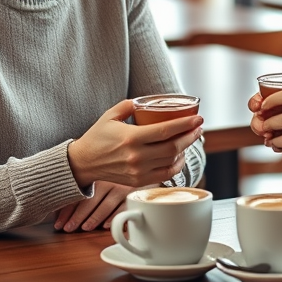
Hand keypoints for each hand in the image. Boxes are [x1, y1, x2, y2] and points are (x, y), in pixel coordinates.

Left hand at [55, 180, 132, 232]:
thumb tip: (58, 212)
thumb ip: (81, 193)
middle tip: (68, 228)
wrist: (138, 166)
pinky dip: (114, 217)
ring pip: (106, 204)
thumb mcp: (97, 181)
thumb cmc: (114, 179)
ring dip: (94, 217)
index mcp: (95, 177)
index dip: (66, 210)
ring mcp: (122, 188)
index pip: (77, 195)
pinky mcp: (135, 196)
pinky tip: (106, 225)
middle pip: (90, 200)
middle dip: (77, 216)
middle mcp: (108, 181)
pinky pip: (124, 208)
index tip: (58, 224)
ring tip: (85, 227)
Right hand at [67, 99, 202, 189]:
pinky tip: (179, 155)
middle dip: (190, 136)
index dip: (185, 125)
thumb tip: (147, 101)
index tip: (198, 119)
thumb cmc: (96, 137)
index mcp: (131, 138)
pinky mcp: (138, 181)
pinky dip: (176, 165)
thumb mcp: (110, 115)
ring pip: (171, 162)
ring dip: (185, 150)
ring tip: (190, 139)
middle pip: (173, 147)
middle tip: (198, 127)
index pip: (166, 131)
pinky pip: (165, 175)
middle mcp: (137, 156)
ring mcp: (138, 171)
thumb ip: (129, 105)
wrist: (83, 163)